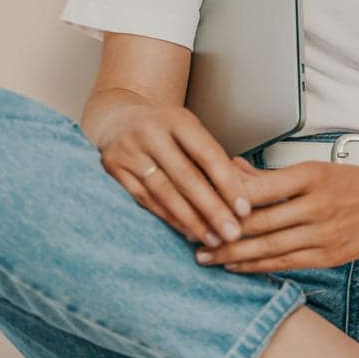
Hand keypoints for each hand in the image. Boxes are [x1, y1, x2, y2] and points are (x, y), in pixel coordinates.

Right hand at [98, 102, 264, 248]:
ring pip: (165, 192)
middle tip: (232, 233)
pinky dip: (169, 218)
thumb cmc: (165, 131)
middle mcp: (150, 131)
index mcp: (177, 118)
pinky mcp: (114, 168)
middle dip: (212, 209)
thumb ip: (209, 158)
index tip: (244, 209)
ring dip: (191, 220)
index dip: (227, 183)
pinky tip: (187, 232)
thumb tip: (239, 198)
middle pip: (186, 176)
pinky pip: (146, 200)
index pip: (207, 154)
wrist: (118, 120)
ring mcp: (129, 150)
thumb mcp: (188, 131)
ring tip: (213, 239)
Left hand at [196, 160, 358, 271]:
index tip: (201, 204)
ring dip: (233, 254)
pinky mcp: (328, 256)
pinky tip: (236, 266)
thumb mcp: (312, 168)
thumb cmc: (349, 182)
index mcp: (310, 176)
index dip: (228, 201)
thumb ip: (270, 176)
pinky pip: (285, 263)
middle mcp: (316, 206)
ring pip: (268, 248)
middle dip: (222, 232)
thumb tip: (231, 171)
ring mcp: (323, 234)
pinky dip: (257, 266)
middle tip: (192, 236)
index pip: (260, 190)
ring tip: (206, 257)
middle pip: (259, 222)